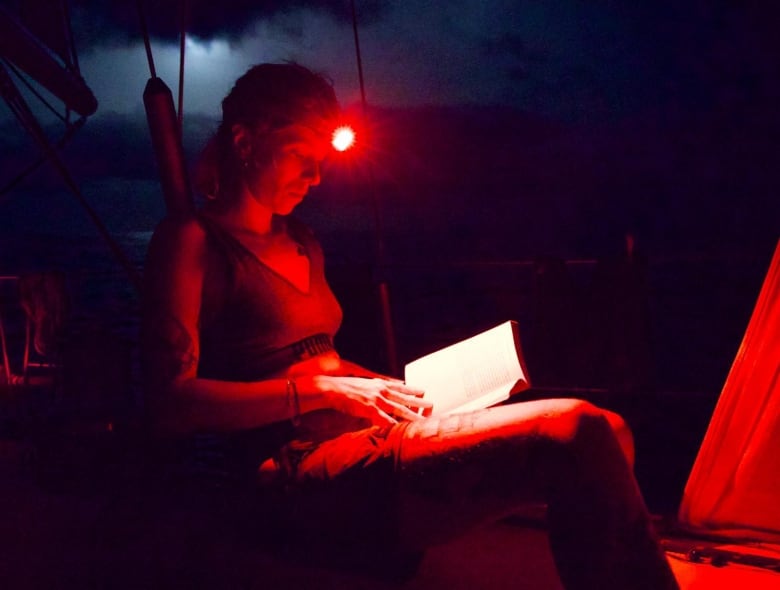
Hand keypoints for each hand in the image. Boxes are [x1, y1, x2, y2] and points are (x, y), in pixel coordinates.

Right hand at [313, 376, 431, 425]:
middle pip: (404, 398)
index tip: (423, 391)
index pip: (400, 387)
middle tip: (431, 405)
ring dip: (411, 415)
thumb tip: (386, 387)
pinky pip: (384, 418)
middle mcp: (381, 390)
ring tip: (421, 419)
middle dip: (418, 402)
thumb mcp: (365, 383)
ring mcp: (376, 399)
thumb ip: (376, 386)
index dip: (412, 390)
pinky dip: (392, 424)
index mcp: (380, 383)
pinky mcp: (369, 408)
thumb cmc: (346, 387)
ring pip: (398, 408)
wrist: (332, 388)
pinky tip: (399, 428)